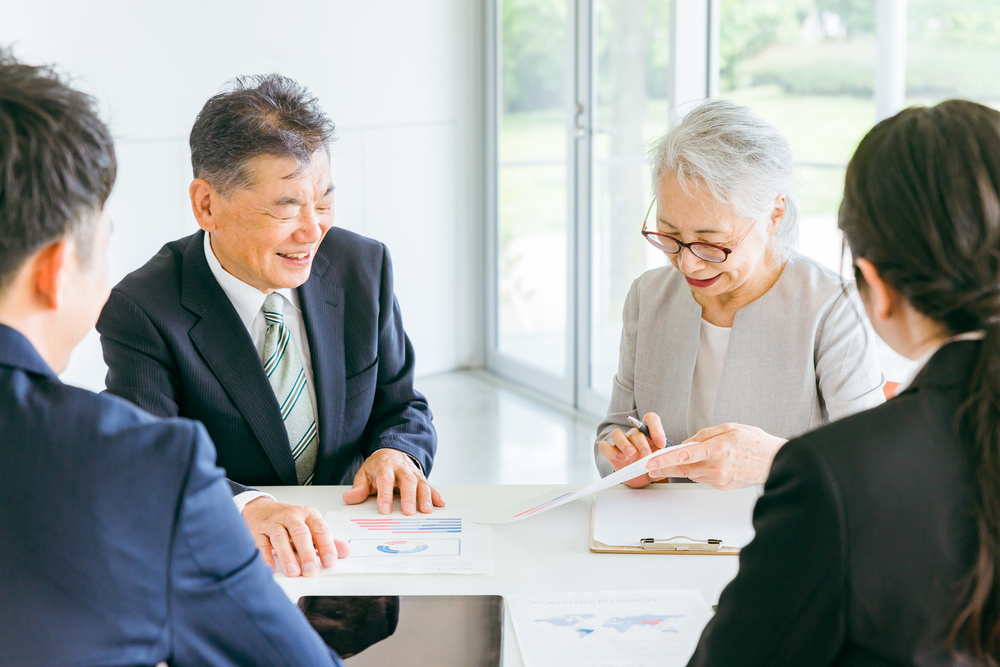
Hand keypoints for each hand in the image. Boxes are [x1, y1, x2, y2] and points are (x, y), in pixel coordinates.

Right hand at [242, 497, 348, 577]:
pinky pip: (261, 543)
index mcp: (309, 516)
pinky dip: (266, 556)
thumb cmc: (290, 522)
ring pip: (280, 537)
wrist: (262, 509)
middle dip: (306, 553)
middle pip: (300, 533)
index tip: (330, 561)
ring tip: (293, 572)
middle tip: (311, 571)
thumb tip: (346, 552)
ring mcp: (274, 523)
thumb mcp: (311, 527)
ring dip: (287, 556)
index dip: (326, 546)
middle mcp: (292, 517)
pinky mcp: (258, 531)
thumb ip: (328, 540)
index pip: (320, 529)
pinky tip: (271, 568)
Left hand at [342, 448, 445, 514]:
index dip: (385, 495)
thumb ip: (358, 488)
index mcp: (385, 466)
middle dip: (409, 497)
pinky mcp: (421, 477)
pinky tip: (440, 504)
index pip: (385, 480)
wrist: (391, 453)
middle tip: (409, 513)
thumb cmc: (377, 468)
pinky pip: (430, 485)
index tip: (385, 510)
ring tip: (426, 511)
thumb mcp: (364, 474)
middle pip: (407, 481)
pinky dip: (436, 495)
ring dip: (425, 497)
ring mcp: (413, 472)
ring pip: (421, 483)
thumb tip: (349, 499)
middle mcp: (401, 468)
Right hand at [596, 412, 667, 487]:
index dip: (656, 428)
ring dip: (624, 444)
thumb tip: (671, 457)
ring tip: (631, 454)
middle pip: (634, 430)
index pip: (650, 419)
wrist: (641, 477)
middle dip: (641, 443)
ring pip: (617, 434)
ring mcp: (620, 442)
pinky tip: (621, 458)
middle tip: (646, 455)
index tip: (661, 443)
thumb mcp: (663, 460)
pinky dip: (611, 451)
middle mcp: (633, 434)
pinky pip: (604, 446)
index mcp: (648, 432)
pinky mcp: (610, 452)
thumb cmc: (653, 464)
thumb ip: (667, 457)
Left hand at [645, 422, 785, 488]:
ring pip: (692, 473)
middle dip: (666, 466)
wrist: (775, 461)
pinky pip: (703, 478)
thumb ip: (704, 435)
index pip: (684, 455)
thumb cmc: (755, 442)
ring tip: (690, 457)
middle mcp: (717, 467)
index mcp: (717, 449)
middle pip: (683, 468)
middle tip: (650, 465)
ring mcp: (720, 479)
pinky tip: (708, 463)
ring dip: (685, 466)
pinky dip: (699, 470)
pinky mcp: (722, 486)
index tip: (650, 462)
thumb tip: (687, 442)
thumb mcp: (729, 428)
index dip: (664, 460)